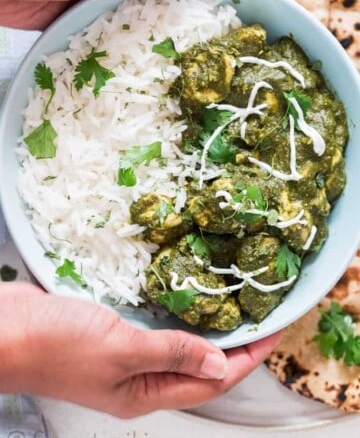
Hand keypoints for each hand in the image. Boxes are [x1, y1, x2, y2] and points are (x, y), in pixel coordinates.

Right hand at [0, 282, 281, 417]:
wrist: (6, 328)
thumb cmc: (57, 344)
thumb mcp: (121, 349)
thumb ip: (171, 354)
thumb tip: (220, 363)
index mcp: (144, 393)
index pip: (211, 379)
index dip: (247, 357)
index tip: (274, 332)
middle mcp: (140, 378)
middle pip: (200, 364)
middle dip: (233, 344)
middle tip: (261, 317)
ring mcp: (126, 355)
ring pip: (180, 345)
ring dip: (207, 328)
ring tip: (234, 308)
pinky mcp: (114, 332)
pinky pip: (158, 328)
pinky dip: (179, 316)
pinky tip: (188, 300)